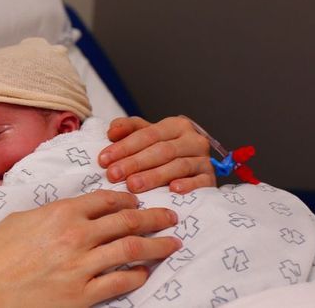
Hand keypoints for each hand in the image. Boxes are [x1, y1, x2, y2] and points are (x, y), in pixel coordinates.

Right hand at [0, 190, 181, 307]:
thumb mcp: (19, 220)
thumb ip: (50, 214)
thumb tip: (68, 212)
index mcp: (59, 212)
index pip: (106, 199)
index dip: (127, 199)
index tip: (138, 200)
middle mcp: (76, 235)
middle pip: (128, 221)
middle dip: (155, 217)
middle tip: (170, 217)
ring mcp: (81, 266)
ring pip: (133, 250)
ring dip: (158, 245)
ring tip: (172, 244)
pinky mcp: (82, 295)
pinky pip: (121, 282)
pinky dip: (137, 276)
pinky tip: (144, 273)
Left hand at [100, 116, 214, 192]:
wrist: (192, 168)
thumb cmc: (162, 150)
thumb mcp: (145, 136)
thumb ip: (128, 129)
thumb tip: (112, 131)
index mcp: (176, 125)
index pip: (147, 134)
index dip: (124, 146)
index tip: (103, 159)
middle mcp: (193, 140)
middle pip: (161, 150)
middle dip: (134, 163)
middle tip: (113, 174)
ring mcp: (204, 160)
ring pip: (178, 166)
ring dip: (154, 176)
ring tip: (132, 185)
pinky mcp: (210, 179)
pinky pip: (201, 182)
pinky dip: (187, 185)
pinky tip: (172, 190)